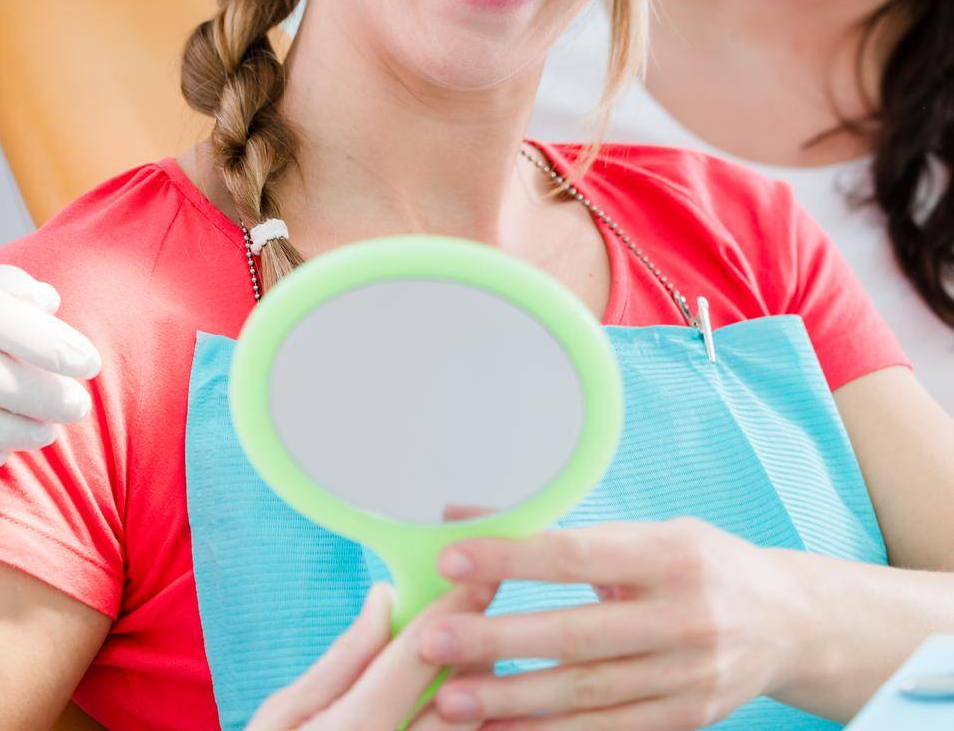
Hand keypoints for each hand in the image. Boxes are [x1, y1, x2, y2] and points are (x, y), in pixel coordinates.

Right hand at [250, 579, 499, 730]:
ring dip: (483, 694)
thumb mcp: (281, 718)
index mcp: (357, 728)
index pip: (420, 654)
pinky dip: (473, 730)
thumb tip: (385, 598)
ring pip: (471, 730)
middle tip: (490, 616)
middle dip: (478, 650)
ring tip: (483, 665)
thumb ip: (342, 660)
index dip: (455, 607)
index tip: (485, 572)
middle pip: (461, 693)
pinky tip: (480, 715)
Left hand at [418, 518, 794, 729]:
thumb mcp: (646, 531)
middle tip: (432, 641)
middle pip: (578, 633)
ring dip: (515, 701)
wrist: (792, 623)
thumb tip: (460, 514)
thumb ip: (555, 528)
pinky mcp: (687, 718)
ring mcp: (688, 675)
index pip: (579, 554)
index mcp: (670, 553)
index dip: (514, 558)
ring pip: (589, 693)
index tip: (452, 556)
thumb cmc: (701, 564)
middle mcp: (684, 615)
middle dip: (499, 639)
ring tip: (451, 701)